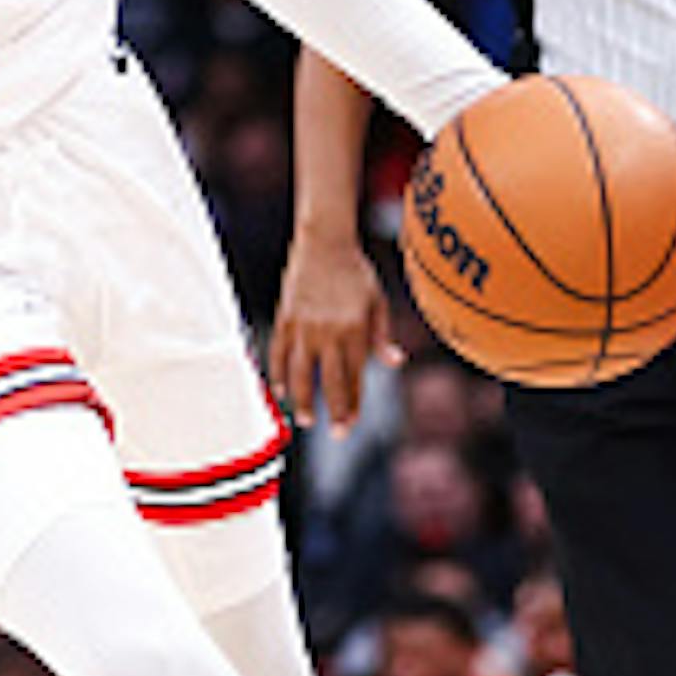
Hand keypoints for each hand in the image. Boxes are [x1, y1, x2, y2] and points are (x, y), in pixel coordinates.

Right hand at [269, 230, 393, 428]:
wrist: (324, 241)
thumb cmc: (356, 272)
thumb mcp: (377, 301)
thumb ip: (382, 336)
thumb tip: (396, 363)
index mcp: (353, 328)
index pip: (353, 375)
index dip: (352, 403)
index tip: (350, 425)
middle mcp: (327, 330)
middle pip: (328, 380)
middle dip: (333, 410)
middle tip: (336, 434)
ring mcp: (303, 325)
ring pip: (299, 371)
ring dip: (302, 397)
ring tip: (304, 419)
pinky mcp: (286, 317)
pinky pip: (279, 351)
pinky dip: (278, 372)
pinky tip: (280, 390)